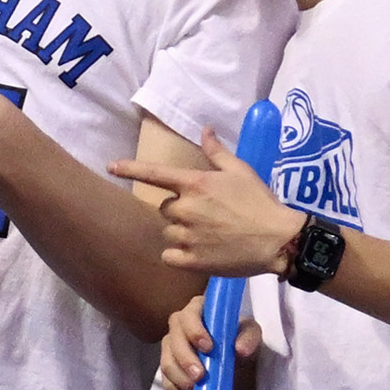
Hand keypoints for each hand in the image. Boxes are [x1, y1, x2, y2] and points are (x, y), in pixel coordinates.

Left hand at [110, 128, 302, 276]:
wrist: (279, 240)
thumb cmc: (260, 202)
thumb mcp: (241, 171)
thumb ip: (217, 152)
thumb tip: (205, 129)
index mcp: (196, 184)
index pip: (154, 174)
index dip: (129, 169)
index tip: (110, 166)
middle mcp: (186, 208)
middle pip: (165, 208)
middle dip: (180, 210)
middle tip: (208, 215)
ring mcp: (187, 235)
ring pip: (168, 232)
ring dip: (181, 233)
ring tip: (210, 234)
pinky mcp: (191, 260)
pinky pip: (168, 255)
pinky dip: (178, 255)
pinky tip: (199, 252)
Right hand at [159, 292, 260, 389]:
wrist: (237, 363)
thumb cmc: (240, 341)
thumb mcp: (251, 335)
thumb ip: (249, 337)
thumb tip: (240, 350)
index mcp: (198, 311)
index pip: (188, 315)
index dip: (194, 330)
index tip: (208, 347)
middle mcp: (179, 327)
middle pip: (172, 340)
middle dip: (185, 359)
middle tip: (200, 376)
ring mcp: (171, 349)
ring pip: (167, 363)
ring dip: (180, 378)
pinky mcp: (170, 370)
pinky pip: (167, 382)